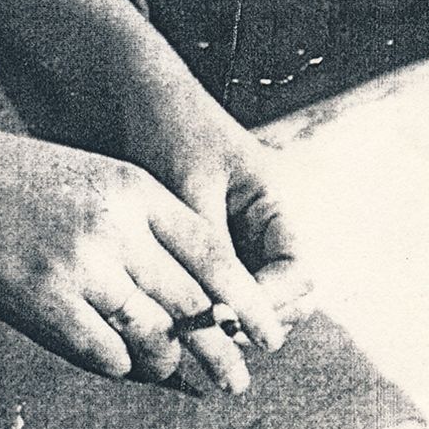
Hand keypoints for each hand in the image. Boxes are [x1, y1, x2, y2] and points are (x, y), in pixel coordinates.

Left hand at [0, 0, 315, 329]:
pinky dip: (197, 307)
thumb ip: (209, 245)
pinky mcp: (199, 247)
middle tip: (205, 336)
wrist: (128, 92)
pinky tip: (163, 315)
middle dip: (252, 323)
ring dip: (223, 321)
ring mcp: (233, 239)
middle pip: (283, 299)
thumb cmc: (165, 125)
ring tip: (182, 332)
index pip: (300, 275)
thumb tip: (221, 314)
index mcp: (275, 203)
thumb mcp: (188, 184)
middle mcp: (262, 227)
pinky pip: (211, 290)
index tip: (228, 320)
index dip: (273, 305)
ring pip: (247, 302)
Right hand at [0, 119, 287, 394]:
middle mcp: (114, 225)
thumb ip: (150, 223)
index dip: (248, 303)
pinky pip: (103, 350)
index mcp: (135, 189)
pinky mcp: (42, 297)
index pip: (213, 256)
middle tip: (237, 381)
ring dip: (169, 361)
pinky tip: (121, 362)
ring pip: (153, 333)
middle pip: (192, 303)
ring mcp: (78, 263)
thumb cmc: (29, 177)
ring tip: (175, 371)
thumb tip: (205, 290)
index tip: (269, 335)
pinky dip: (120, 364)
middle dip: (222, 349)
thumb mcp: (101, 177)